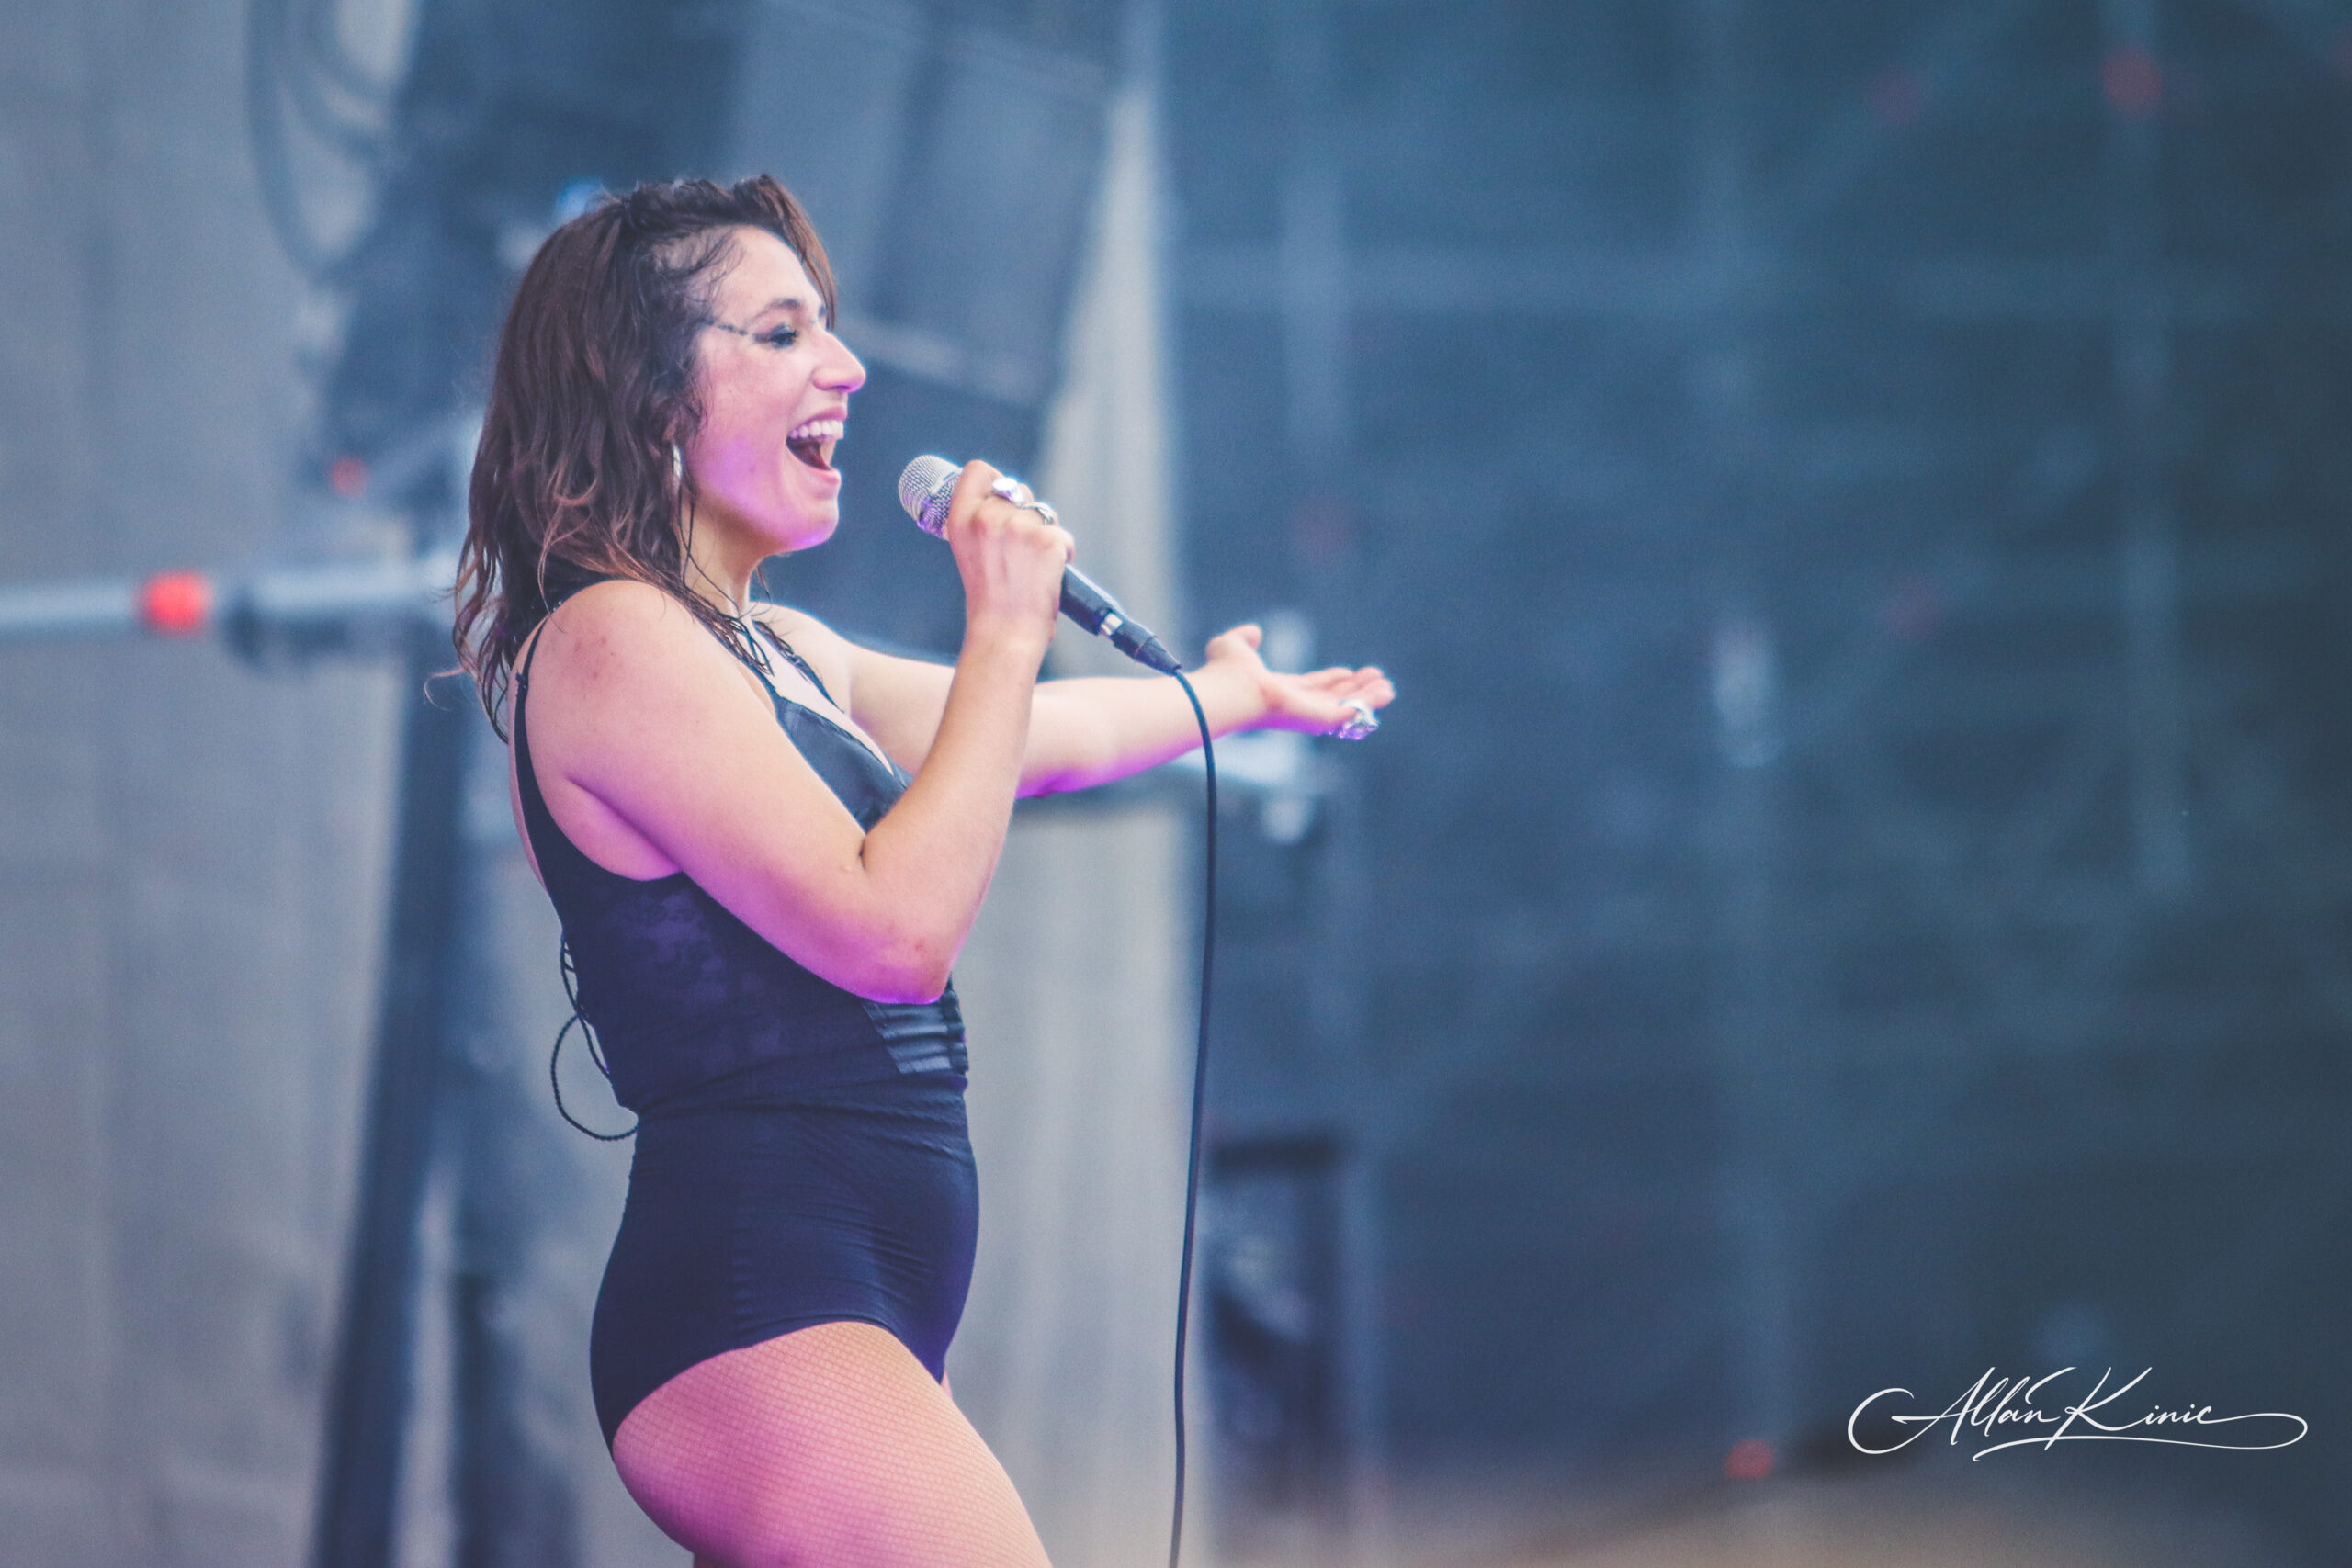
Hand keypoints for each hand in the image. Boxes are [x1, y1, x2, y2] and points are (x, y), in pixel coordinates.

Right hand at [943, 461, 1074, 652]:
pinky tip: (1048, 573)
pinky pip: (1062, 534)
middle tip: (1019, 549)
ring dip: (1045, 533)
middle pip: (1017, 488)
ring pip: (1044, 511)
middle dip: (1026, 512)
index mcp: (960, 519)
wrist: (1005, 632)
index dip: (994, 479)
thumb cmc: (990, 598)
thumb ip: (982, 522)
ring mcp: (1018, 528)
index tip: (1001, 495)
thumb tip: (1006, 496)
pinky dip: (1062, 552)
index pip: (978, 470)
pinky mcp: (1046, 540)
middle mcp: (986, 518)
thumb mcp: (971, 552)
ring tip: (1032, 565)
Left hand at [1203, 624, 1394, 736]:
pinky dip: (1369, 703)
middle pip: (1331, 698)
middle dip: (1354, 689)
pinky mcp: (1318, 720)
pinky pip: (1350, 713)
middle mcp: (1296, 706)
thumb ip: (1242, 639)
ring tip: (1387, 686)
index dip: (1330, 681)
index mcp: (1279, 691)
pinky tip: (1385, 692)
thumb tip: (1253, 632)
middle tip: (1376, 678)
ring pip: (1344, 707)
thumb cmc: (1224, 673)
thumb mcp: (1232, 646)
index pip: (1310, 688)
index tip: (1348, 672)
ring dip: (1367, 697)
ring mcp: (1307, 715)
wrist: (1227, 689)